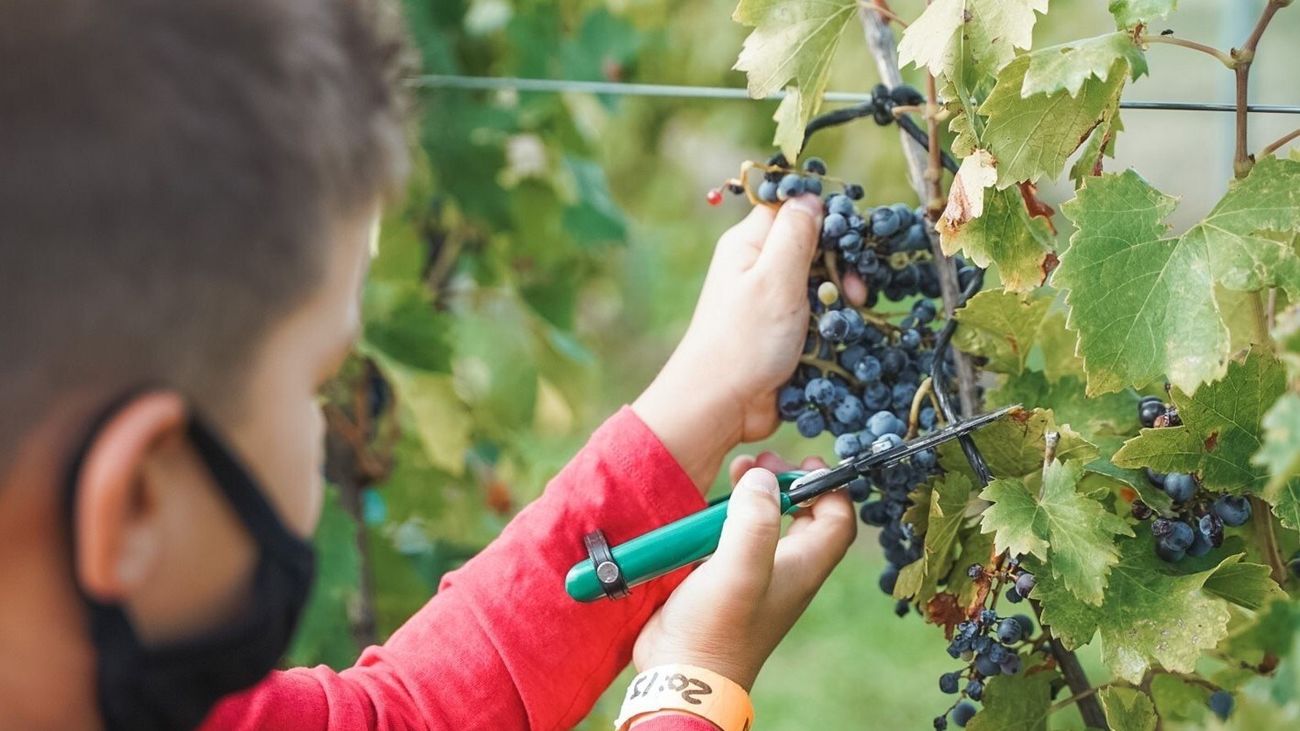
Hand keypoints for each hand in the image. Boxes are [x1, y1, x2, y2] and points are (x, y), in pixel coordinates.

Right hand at [631, 453, 856, 690]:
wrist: (680, 674)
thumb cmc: (717, 628)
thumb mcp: (740, 570)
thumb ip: (755, 521)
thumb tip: (763, 477)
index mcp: (802, 566)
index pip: (838, 519)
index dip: (829, 486)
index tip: (804, 462)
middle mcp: (784, 569)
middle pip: (803, 515)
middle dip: (785, 482)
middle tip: (760, 462)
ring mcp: (754, 575)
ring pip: (765, 523)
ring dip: (752, 495)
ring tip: (733, 472)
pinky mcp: (723, 579)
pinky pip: (733, 538)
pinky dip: (725, 516)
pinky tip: (706, 508)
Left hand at [633, 197, 822, 488]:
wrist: (721, 405)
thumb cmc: (743, 340)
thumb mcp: (774, 278)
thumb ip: (795, 233)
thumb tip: (809, 197)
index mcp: (749, 244)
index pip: (794, 208)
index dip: (827, 218)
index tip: (850, 242)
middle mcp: (759, 268)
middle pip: (813, 248)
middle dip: (840, 266)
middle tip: (853, 292)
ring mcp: (771, 302)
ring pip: (820, 286)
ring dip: (839, 300)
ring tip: (847, 316)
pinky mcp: (782, 334)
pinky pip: (817, 319)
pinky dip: (831, 327)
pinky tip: (840, 339)